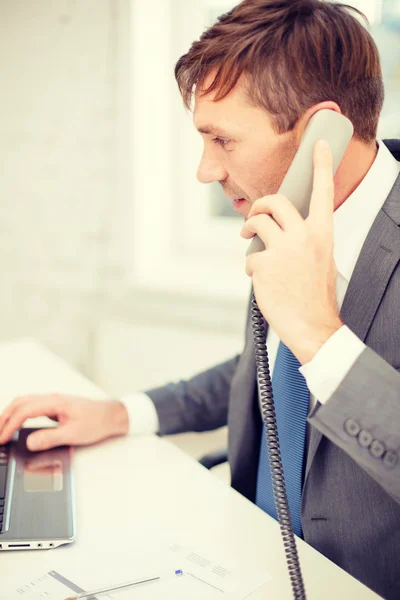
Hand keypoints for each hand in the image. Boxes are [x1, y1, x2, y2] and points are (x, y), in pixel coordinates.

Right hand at [0, 394, 128, 450]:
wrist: (112, 415)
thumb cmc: (97, 422)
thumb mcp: (74, 433)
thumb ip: (51, 438)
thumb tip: (30, 442)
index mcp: (55, 402)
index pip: (24, 410)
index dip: (9, 425)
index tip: (1, 439)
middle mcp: (52, 398)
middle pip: (20, 402)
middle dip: (4, 417)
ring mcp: (53, 401)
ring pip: (24, 403)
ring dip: (10, 414)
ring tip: (0, 429)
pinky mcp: (55, 406)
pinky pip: (31, 407)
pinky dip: (19, 415)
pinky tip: (15, 424)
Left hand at [241, 140, 342, 363]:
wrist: (312, 326)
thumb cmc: (315, 295)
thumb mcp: (320, 259)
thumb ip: (304, 238)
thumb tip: (279, 226)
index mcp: (322, 233)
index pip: (323, 191)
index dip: (321, 165)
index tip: (321, 145)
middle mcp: (304, 236)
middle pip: (274, 202)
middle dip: (259, 206)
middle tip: (254, 217)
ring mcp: (283, 250)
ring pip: (257, 224)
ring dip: (249, 229)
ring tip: (250, 239)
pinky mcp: (264, 265)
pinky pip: (250, 255)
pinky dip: (252, 265)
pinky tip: (260, 278)